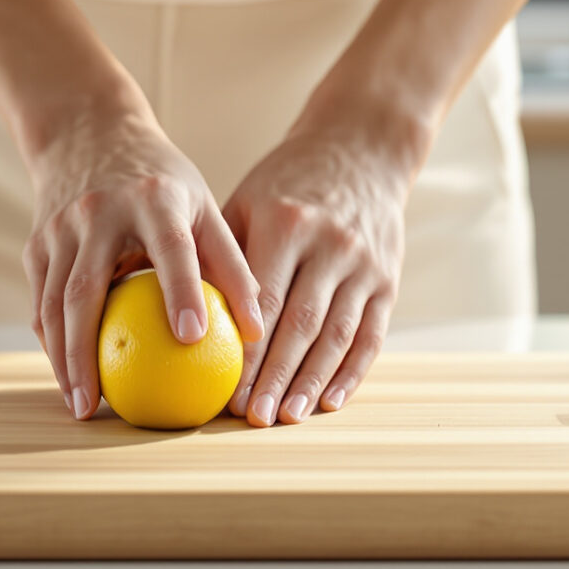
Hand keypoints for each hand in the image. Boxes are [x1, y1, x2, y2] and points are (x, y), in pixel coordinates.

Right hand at [23, 104, 263, 418]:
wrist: (88, 133)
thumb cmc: (162, 183)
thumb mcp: (202, 205)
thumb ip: (230, 264)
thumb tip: (260, 332)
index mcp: (152, 198)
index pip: (169, 247)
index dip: (181, 290)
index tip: (193, 338)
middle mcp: (98, 211)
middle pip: (87, 289)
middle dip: (87, 351)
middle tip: (102, 405)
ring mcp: (60, 227)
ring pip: (53, 303)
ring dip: (62, 358)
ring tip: (80, 406)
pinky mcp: (35, 242)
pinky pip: (40, 300)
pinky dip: (50, 341)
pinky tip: (68, 376)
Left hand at [221, 123, 415, 426]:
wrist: (360, 150)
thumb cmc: (286, 184)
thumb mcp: (246, 201)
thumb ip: (221, 256)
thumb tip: (181, 316)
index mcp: (286, 223)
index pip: (262, 299)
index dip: (244, 348)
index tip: (222, 387)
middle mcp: (329, 244)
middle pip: (300, 324)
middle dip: (274, 376)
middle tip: (251, 418)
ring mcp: (364, 264)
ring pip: (336, 335)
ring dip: (311, 382)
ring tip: (286, 418)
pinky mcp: (387, 280)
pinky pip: (370, 335)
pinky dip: (351, 373)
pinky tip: (330, 403)